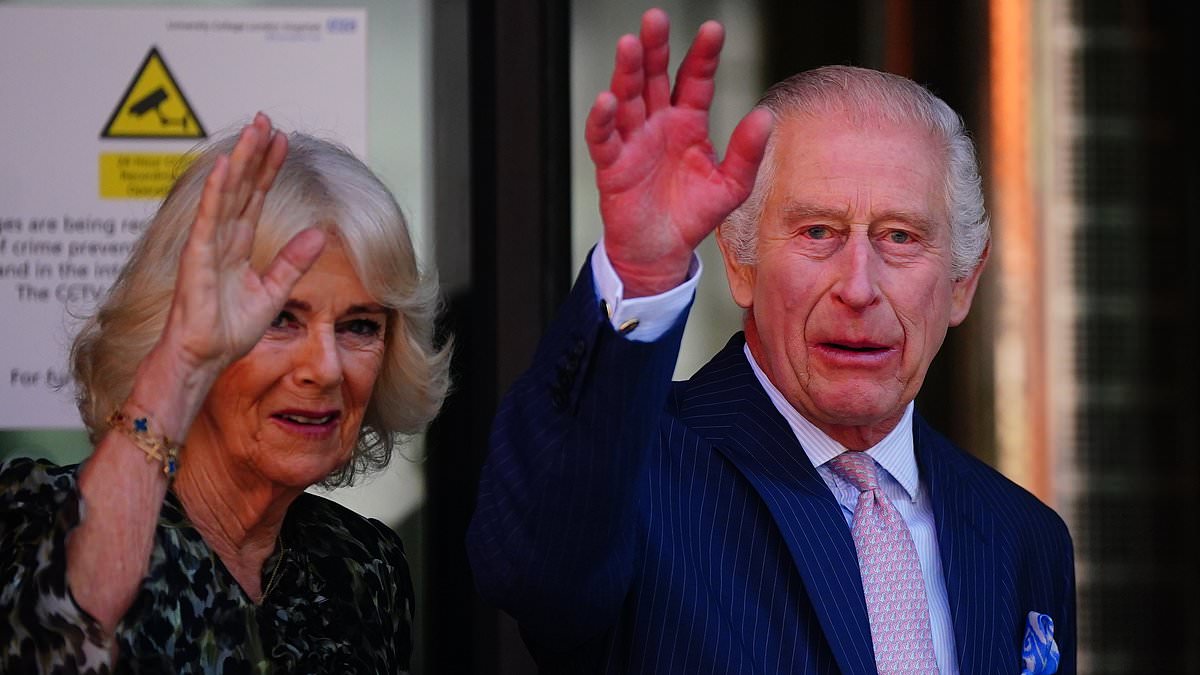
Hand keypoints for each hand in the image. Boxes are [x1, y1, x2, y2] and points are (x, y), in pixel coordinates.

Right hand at [164, 113, 325, 377]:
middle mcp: (221, 237)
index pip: (256, 196)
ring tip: (254, 130)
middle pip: (242, 186)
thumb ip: (293, 262)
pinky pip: (209, 218)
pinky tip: (226, 167)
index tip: (282, 140)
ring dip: (240, 160)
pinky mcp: (197, 256)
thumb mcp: (273, 292)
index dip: (268, 168)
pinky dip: (217, 192)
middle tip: (267, 119)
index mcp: (237, 245)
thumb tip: (318, 234)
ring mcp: (207, 243)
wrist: (206, 357)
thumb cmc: (229, 330)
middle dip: (254, 152)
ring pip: (227, 192)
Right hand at [587, 8, 771, 296]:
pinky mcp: (612, 165)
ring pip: (627, 98)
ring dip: (626, 72)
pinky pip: (603, 138)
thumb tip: (766, 117)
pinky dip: (602, 119)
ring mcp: (633, 140)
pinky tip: (606, 100)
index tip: (713, 30)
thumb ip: (747, 152)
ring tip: (630, 45)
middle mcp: (658, 123)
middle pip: (654, 76)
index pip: (694, 79)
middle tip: (656, 19)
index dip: (702, 55)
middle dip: (655, 48)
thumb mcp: (731, 185)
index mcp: (688, 121)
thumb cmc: (693, 214)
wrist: (662, 251)